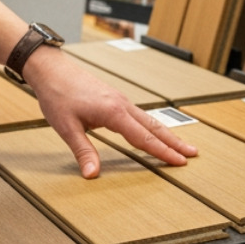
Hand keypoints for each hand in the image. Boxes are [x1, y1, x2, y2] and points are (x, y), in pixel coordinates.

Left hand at [21, 45, 197, 177]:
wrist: (51, 69)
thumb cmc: (57, 94)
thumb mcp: (67, 127)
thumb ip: (83, 151)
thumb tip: (92, 174)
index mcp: (113, 112)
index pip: (144, 138)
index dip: (162, 152)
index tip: (179, 162)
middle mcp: (122, 104)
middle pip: (154, 127)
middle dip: (174, 142)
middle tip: (193, 154)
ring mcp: (120, 100)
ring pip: (149, 120)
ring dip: (166, 134)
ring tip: (180, 145)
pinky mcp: (115, 99)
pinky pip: (140, 115)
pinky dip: (152, 126)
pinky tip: (154, 131)